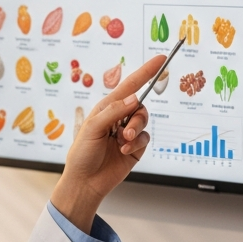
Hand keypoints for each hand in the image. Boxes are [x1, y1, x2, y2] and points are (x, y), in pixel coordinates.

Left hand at [50, 55, 164, 233]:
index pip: (129, 86)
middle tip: (126, 133)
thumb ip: (114, 112)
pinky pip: (146, 138)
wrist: (86, 182)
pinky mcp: (135, 147)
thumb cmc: (82, 155)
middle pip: (139, 106)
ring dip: (135, 132)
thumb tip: (134, 98)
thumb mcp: (93, 129)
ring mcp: (127, 133)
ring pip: (144, 122)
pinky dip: (137, 144)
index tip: (160, 59)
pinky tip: (124, 152)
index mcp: (106, 109)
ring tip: (123, 143)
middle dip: (136, 118)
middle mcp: (117, 118)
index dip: (145, 72)